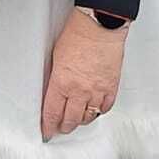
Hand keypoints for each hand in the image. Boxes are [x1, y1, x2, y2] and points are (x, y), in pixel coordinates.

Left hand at [41, 9, 127, 139]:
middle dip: (64, 127)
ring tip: (76, 119)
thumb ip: (56, 78)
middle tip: (61, 128)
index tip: (47, 132)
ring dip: (80, 120)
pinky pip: (105, 108)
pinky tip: (94, 109)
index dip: (49, 126)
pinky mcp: (111, 87)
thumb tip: (54, 92)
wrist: (99, 26)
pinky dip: (99, 111)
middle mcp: (79, 91)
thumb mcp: (56, 57)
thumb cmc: (77, 35)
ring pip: (88, 117)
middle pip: (70, 120)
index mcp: (61, 82)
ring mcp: (97, 90)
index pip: (52, 113)